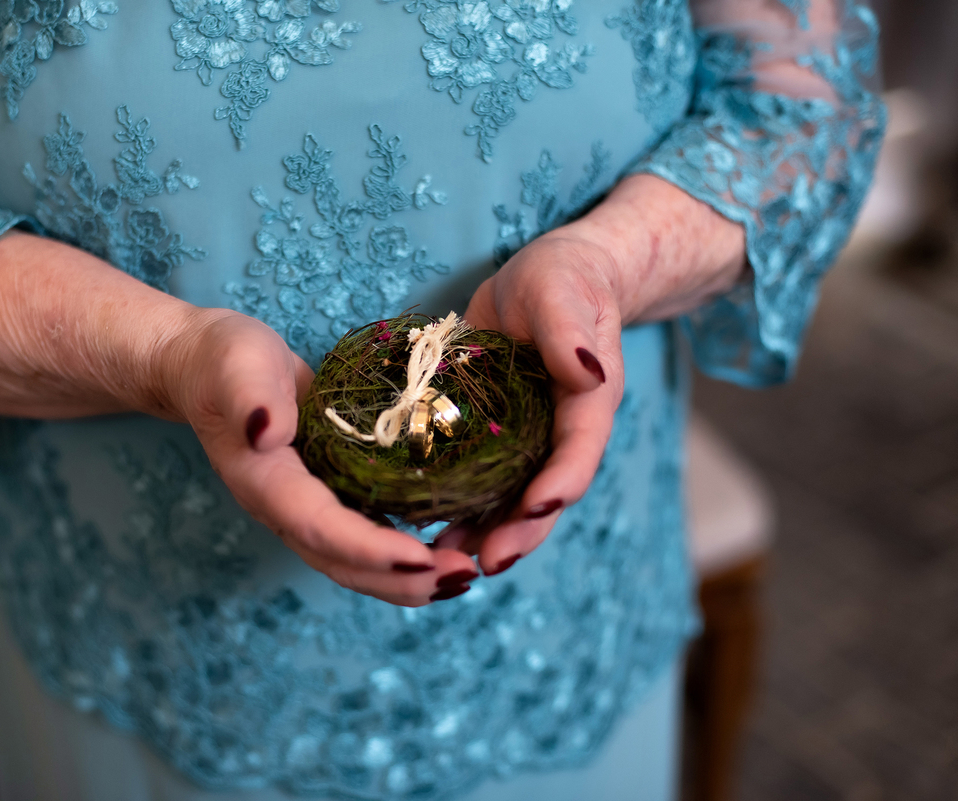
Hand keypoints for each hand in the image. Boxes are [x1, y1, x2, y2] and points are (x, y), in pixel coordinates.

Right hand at [0, 235, 478, 605]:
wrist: (204, 367)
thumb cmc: (223, 361)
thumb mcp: (237, 365)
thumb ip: (251, 398)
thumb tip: (267, 434)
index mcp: (267, 485)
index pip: (322, 529)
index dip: (373, 549)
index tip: (423, 558)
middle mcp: (286, 510)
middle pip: (344, 563)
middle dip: (403, 580)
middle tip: (463, 578)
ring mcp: (304, 509)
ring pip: (355, 561)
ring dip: (408, 578)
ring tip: (463, 575)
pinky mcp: (323, 496)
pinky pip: (363, 537)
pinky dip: (402, 551)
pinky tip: (444, 543)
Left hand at [447, 175, 745, 572]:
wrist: (549, 281)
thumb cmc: (563, 279)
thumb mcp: (561, 291)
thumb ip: (569, 331)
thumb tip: (588, 371)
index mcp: (588, 403)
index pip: (579, 451)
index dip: (559, 484)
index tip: (535, 511)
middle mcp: (560, 432)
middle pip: (545, 494)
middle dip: (518, 532)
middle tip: (484, 563)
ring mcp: (528, 440)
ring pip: (510, 499)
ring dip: (483, 533)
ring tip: (444, 561)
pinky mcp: (495, 437)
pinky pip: (480, 481)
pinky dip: (458, 507)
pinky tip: (425, 529)